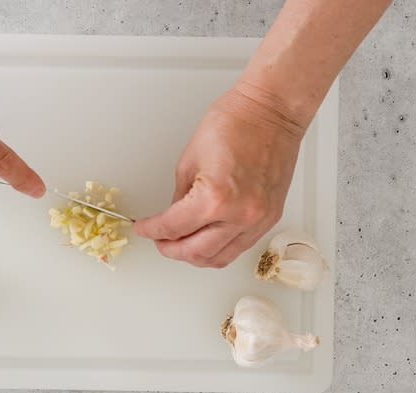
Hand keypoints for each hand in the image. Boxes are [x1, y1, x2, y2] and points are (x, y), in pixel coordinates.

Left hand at [134, 83, 306, 267]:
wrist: (271, 111)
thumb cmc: (235, 123)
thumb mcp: (189, 160)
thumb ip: (180, 197)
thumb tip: (172, 218)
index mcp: (214, 198)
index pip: (174, 228)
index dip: (152, 231)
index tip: (144, 229)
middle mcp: (239, 215)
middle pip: (196, 252)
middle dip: (171, 249)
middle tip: (159, 240)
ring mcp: (258, 220)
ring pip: (220, 258)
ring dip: (195, 255)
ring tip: (181, 243)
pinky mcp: (270, 219)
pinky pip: (240, 247)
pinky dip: (219, 248)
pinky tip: (207, 239)